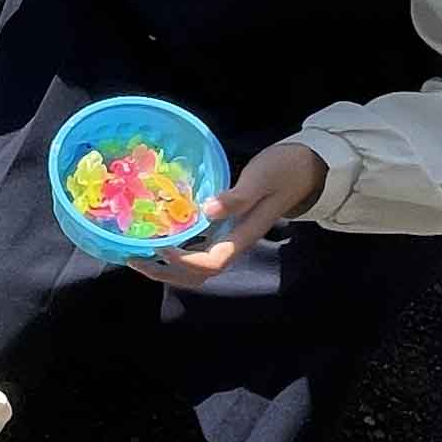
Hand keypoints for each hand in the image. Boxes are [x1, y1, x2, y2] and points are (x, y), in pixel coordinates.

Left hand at [134, 140, 327, 288]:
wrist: (307, 168)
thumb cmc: (284, 171)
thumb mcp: (260, 179)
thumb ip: (237, 198)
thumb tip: (206, 211)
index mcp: (243, 236)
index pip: (210, 263)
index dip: (182, 261)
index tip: (157, 246)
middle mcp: (236, 242)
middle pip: (200, 274)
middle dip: (166, 273)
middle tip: (134, 260)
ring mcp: (232, 237)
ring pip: (199, 265)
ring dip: (168, 266)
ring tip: (139, 256)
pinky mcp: (228, 227)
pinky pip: (200, 248)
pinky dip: (177, 250)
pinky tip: (160, 237)